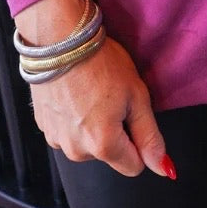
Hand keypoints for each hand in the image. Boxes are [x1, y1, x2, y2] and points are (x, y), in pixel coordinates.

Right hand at [30, 33, 171, 178]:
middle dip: (115, 132)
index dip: (139, 141)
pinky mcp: (43, 127)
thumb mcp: (136, 95)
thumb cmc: (101, 62)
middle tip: (112, 97)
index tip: (132, 113)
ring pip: (87, 144)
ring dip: (93, 126)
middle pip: (109, 154)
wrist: (60, 38)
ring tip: (92, 92)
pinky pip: (68, 133)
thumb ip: (150, 136)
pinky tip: (75, 93)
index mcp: (103, 145)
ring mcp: (56, 140)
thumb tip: (163, 168)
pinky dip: (74, 118)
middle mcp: (77, 151)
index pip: (133, 166)